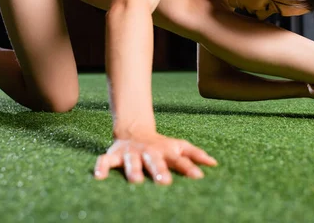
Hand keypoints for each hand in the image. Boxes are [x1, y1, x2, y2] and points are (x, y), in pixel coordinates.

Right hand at [94, 132, 216, 184]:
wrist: (135, 131)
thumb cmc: (161, 146)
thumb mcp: (179, 147)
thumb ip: (195, 155)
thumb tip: (214, 163)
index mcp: (166, 151)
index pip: (180, 160)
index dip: (189, 167)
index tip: (199, 177)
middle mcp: (149, 152)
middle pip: (155, 161)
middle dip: (159, 170)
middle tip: (165, 181)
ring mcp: (131, 153)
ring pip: (132, 162)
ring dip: (134, 170)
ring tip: (136, 181)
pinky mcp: (114, 155)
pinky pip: (105, 161)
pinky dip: (102, 167)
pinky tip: (99, 177)